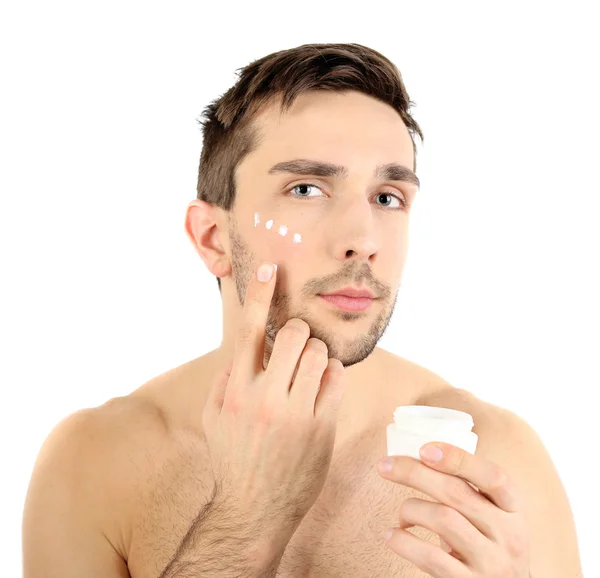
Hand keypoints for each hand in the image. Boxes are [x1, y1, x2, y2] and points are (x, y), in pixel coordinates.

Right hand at [202, 262, 346, 540]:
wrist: (253, 509)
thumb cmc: (232, 456)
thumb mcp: (214, 415)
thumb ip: (228, 376)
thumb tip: (245, 343)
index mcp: (235, 390)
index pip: (247, 330)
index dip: (258, 293)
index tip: (268, 267)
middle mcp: (264, 398)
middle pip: (293, 334)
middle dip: (297, 330)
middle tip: (296, 342)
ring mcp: (295, 413)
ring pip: (319, 353)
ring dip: (316, 351)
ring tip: (309, 366)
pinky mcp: (321, 427)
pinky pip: (336, 379)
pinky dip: (332, 371)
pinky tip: (323, 381)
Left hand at [377, 442, 530, 577]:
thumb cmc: (484, 539)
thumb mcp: (490, 512)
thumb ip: (466, 487)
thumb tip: (416, 453)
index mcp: (512, 507)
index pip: (494, 476)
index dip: (458, 458)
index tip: (424, 449)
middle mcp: (509, 534)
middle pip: (456, 493)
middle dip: (414, 473)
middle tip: (385, 465)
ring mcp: (491, 562)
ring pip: (442, 520)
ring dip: (410, 509)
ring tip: (401, 514)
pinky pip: (430, 558)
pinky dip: (404, 541)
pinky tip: (392, 535)